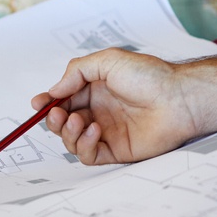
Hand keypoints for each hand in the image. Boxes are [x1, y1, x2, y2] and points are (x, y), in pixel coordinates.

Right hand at [35, 48, 202, 164]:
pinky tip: (94, 130)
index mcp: (96, 89)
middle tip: (57, 114)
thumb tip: (54, 90)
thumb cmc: (150, 76)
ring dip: (67, 132)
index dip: (48, 102)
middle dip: (54, 119)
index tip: (37, 103)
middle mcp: (100, 111)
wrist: (179, 99)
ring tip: (79, 121)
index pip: (64, 98)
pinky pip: (89, 155)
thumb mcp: (108, 61)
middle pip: (64, 122)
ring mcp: (107, 132)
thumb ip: (77, 71)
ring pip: (72, 141)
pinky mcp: (117, 150)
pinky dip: (84, 145)